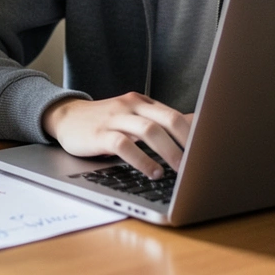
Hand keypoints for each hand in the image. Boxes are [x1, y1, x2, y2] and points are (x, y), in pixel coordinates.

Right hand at [41, 92, 192, 178]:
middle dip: (188, 143)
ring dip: (168, 152)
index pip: (175, 115)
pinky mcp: (100, 134)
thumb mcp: (134, 117)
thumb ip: (160, 121)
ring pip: (149, 131)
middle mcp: (131, 106)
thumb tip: (195, 125)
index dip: (194, 134)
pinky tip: (152, 172)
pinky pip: (124, 146)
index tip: (208, 151)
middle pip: (167, 119)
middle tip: (199, 163)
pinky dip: (141, 160)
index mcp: (142, 102)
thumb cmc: (104, 121)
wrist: (65, 117)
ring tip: (180, 170)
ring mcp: (115, 119)